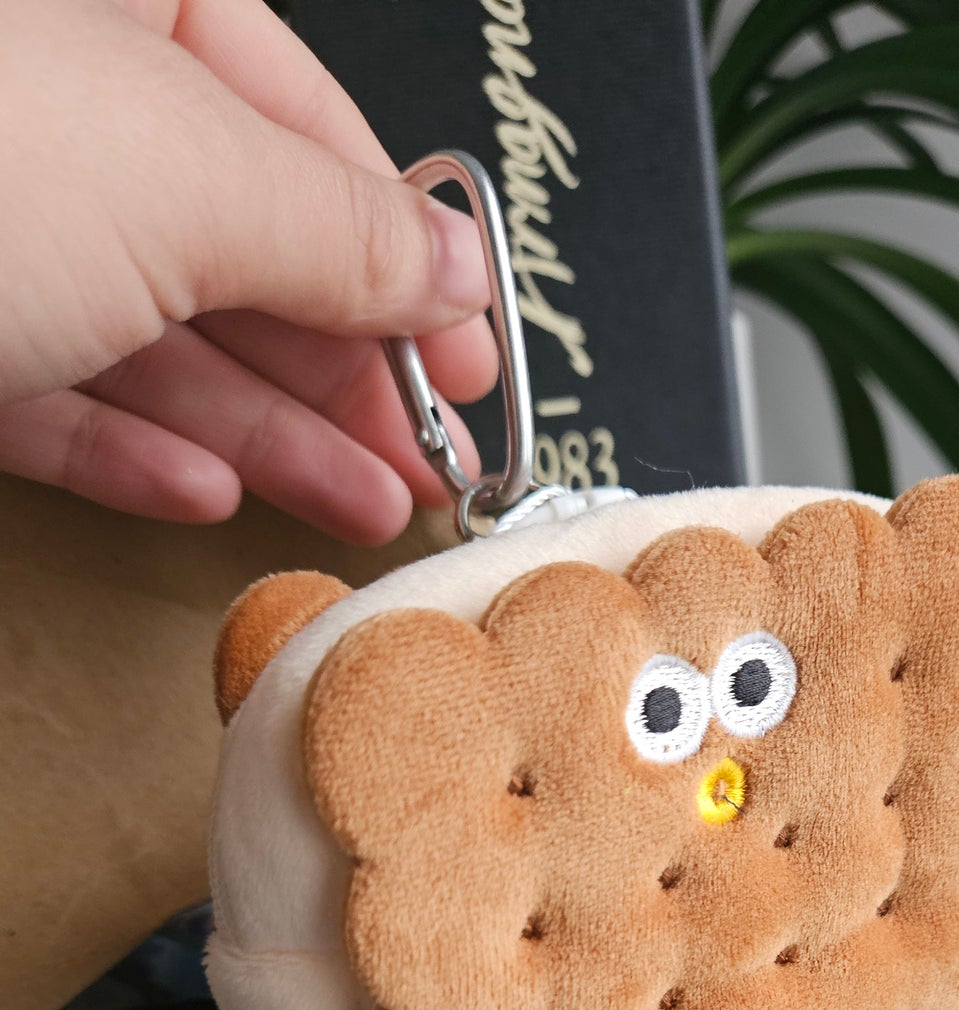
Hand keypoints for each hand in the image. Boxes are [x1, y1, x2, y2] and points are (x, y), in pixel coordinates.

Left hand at [0, 0, 497, 542]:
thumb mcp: (188, 181)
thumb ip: (339, 232)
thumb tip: (453, 265)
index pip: (297, 114)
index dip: (398, 242)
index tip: (462, 345)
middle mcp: (48, 105)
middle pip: (236, 243)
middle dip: (347, 369)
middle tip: (432, 452)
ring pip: (154, 338)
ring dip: (269, 436)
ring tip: (367, 506)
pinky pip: (55, 398)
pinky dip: (140, 455)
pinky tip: (212, 496)